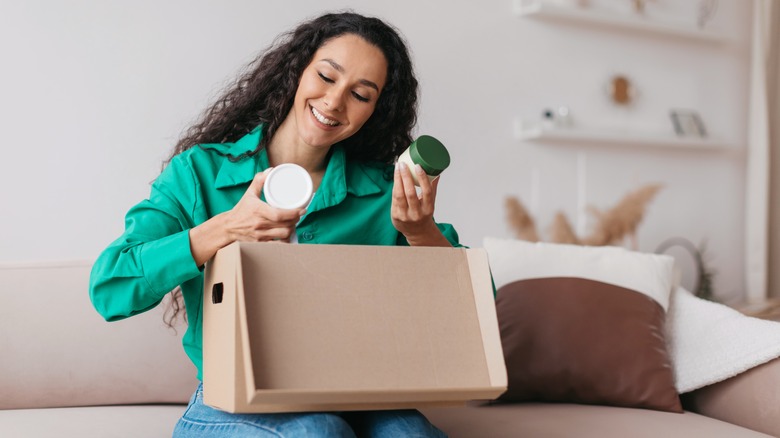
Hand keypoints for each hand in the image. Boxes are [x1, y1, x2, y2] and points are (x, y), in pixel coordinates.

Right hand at [189, 168, 304, 265]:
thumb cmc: (241, 210)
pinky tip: (288, 235)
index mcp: (258, 211)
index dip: (293, 213)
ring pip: (283, 235)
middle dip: (296, 220)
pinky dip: (286, 240)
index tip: (302, 210)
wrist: (228, 227)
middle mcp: (260, 224)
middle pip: (285, 225)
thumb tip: (270, 170)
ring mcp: (261, 235)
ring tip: (294, 223)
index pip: (279, 215)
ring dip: (292, 229)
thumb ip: (259, 181)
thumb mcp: (249, 193)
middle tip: (299, 215)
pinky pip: (278, 244)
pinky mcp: (261, 243)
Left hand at [391, 162, 450, 246]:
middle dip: (405, 176)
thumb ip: (432, 188)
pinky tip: (395, 177)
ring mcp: (405, 215)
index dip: (422, 178)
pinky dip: (395, 186)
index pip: (426, 192)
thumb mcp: (430, 202)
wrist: (416, 232)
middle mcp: (417, 213)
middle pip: (410, 193)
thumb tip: (436, 171)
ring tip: (397, 167)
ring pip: (399, 195)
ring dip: (397, 179)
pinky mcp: (396, 215)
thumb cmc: (424, 213)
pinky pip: (394, 198)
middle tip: (403, 164)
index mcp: (428, 208)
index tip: (418, 166)